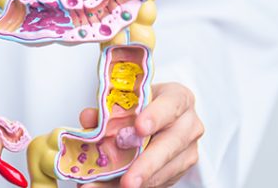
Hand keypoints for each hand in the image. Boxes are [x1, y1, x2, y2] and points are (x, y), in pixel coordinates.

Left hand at [78, 82, 203, 187]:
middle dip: (147, 164)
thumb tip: (89, 118)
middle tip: (128, 180)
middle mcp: (188, 124)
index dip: (156, 116)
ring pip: (167, 168)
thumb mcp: (125, 102)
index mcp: (177, 99)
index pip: (171, 104)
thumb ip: (106, 109)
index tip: (139, 128)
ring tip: (117, 187)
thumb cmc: (142, 106)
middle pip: (171, 144)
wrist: (159, 119)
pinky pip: (161, 180)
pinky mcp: (181, 168)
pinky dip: (139, 185)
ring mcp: (187, 149)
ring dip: (141, 181)